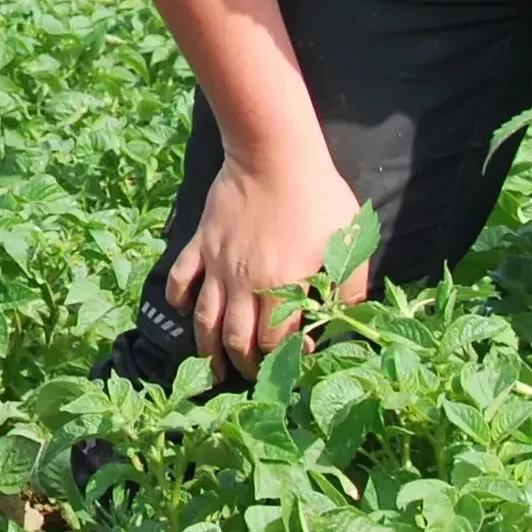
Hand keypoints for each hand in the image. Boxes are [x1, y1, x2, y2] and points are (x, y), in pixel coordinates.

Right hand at [170, 144, 370, 378]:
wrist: (273, 156)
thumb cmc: (317, 197)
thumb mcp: (349, 240)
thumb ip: (351, 284)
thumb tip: (346, 317)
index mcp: (283, 287)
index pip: (276, 342)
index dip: (284, 360)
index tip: (294, 362)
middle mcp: (245, 284)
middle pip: (237, 340)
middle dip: (244, 365)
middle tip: (251, 375)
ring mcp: (217, 265)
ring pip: (205, 319)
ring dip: (207, 348)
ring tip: (211, 366)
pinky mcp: (201, 244)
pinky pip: (181, 279)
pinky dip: (180, 300)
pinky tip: (186, 310)